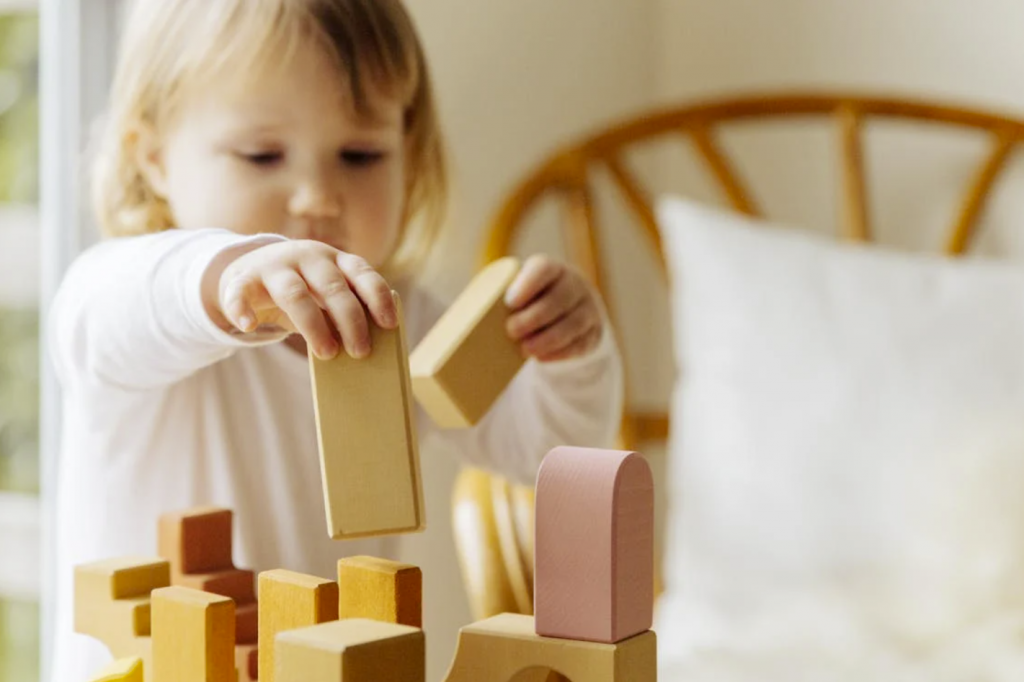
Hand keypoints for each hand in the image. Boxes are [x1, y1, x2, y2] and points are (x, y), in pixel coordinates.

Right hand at [211, 240, 396, 359]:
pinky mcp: (243, 278)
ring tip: (326, 353)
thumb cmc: (302, 290)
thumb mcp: (325, 294)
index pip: (362, 272)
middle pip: (332, 286)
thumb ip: (342, 311)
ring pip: (295, 293)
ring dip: (313, 325)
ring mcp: (274, 265)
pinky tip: (248, 325)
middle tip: (360, 351)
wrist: (249, 272)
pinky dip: (242, 309)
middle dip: (350, 320)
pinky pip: (240, 292)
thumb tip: (364, 345)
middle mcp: (307, 257)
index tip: (389, 324)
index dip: (378, 297)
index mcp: (335, 259)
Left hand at [504, 255, 603, 361]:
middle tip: (511, 331)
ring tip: (525, 350)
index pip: (544, 269)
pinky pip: (581, 343)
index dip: (528, 283)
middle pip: (560, 298)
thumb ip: (495, 298)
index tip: (510, 301)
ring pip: (573, 323)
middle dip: (535, 316)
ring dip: (548, 338)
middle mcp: (574, 285)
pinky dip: (561, 352)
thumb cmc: (529, 301)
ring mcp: (588, 309)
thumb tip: (455, 320)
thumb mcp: (518, 291)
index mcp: (551, 269)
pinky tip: (542, 358)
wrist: (567, 309)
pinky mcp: (594, 333)